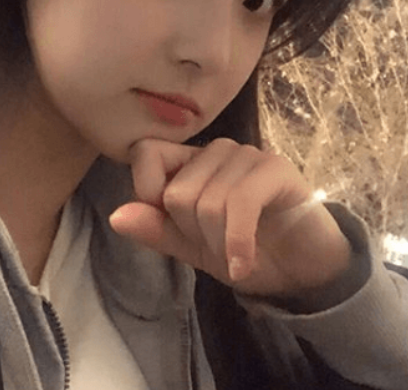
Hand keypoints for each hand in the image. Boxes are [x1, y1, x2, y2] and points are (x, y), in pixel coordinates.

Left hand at [109, 138, 351, 298]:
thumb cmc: (244, 251)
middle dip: (193, 233)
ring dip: (218, 243)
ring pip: (207, 202)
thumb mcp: (192, 247)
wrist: (302, 270)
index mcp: (190, 161)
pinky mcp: (275, 169)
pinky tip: (243, 263)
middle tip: (218, 244)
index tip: (176, 224)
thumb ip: (156, 229)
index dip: (149, 193)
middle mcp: (216, 150)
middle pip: (176, 192)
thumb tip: (116, 215)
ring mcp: (247, 155)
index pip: (145, 153)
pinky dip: (237, 243)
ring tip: (237, 252)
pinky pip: (239, 204)